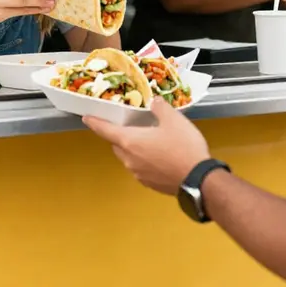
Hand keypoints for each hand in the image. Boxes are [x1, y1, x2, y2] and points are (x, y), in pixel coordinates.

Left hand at [83, 98, 210, 194]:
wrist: (199, 180)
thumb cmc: (182, 147)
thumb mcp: (173, 119)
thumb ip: (160, 107)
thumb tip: (154, 102)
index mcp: (130, 141)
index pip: (105, 130)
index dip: (95, 122)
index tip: (86, 118)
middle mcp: (130, 159)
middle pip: (117, 144)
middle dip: (119, 134)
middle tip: (130, 124)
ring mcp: (139, 174)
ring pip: (129, 157)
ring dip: (134, 148)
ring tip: (149, 138)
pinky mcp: (150, 184)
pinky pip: (141, 167)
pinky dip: (144, 159)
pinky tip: (160, 154)